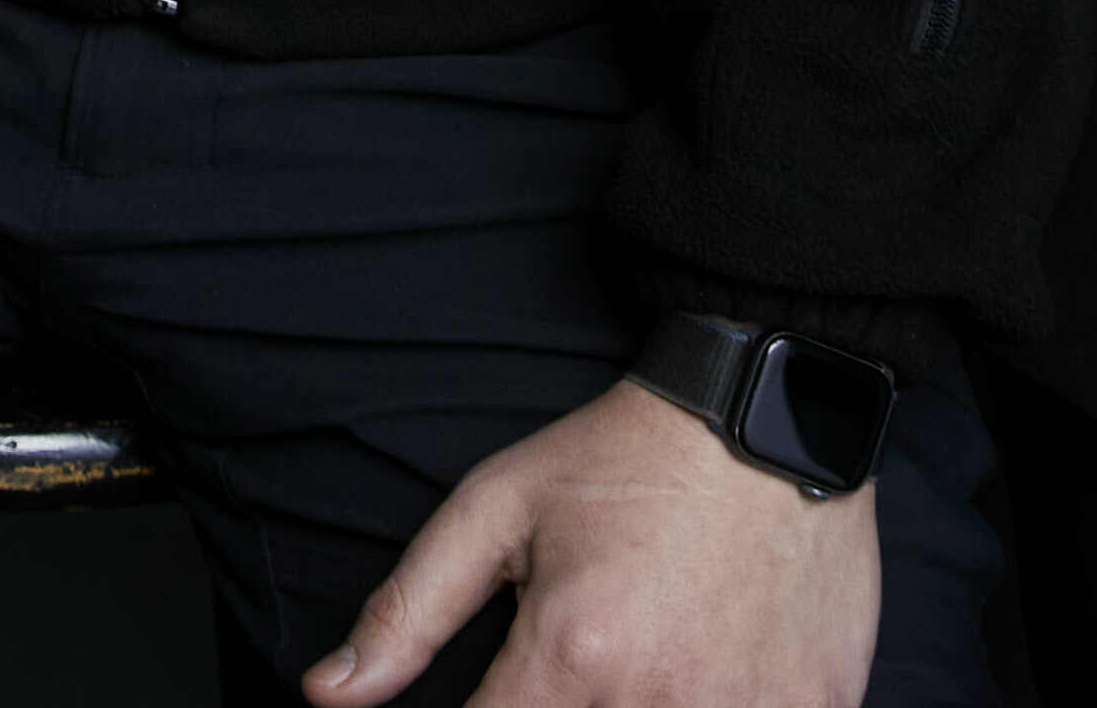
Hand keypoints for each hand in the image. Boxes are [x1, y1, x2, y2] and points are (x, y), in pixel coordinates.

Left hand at [308, 375, 876, 707]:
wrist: (768, 417)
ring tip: (640, 659)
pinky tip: (704, 670)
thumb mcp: (495, 510)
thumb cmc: (626, 460)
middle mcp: (661, 705)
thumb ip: (406, 613)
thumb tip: (328, 696)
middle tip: (579, 665)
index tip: (497, 701)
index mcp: (574, 660)